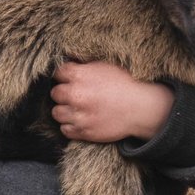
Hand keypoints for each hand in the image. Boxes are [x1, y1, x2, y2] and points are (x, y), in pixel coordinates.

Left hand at [51, 60, 172, 144]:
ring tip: (76, 108)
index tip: (70, 79)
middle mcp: (75, 95)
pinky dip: (70, 125)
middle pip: (55, 93)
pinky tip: (80, 119)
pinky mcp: (83, 131)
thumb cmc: (125, 84)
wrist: (140, 108)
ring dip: (65, 110)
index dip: (64, 76)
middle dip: (63, 93)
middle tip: (75, 94)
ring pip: (57, 113)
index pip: (58, 73)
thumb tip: (70, 62)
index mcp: (79, 75)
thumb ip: (84, 65)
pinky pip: (65, 129)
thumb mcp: (104, 66)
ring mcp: (78, 115)